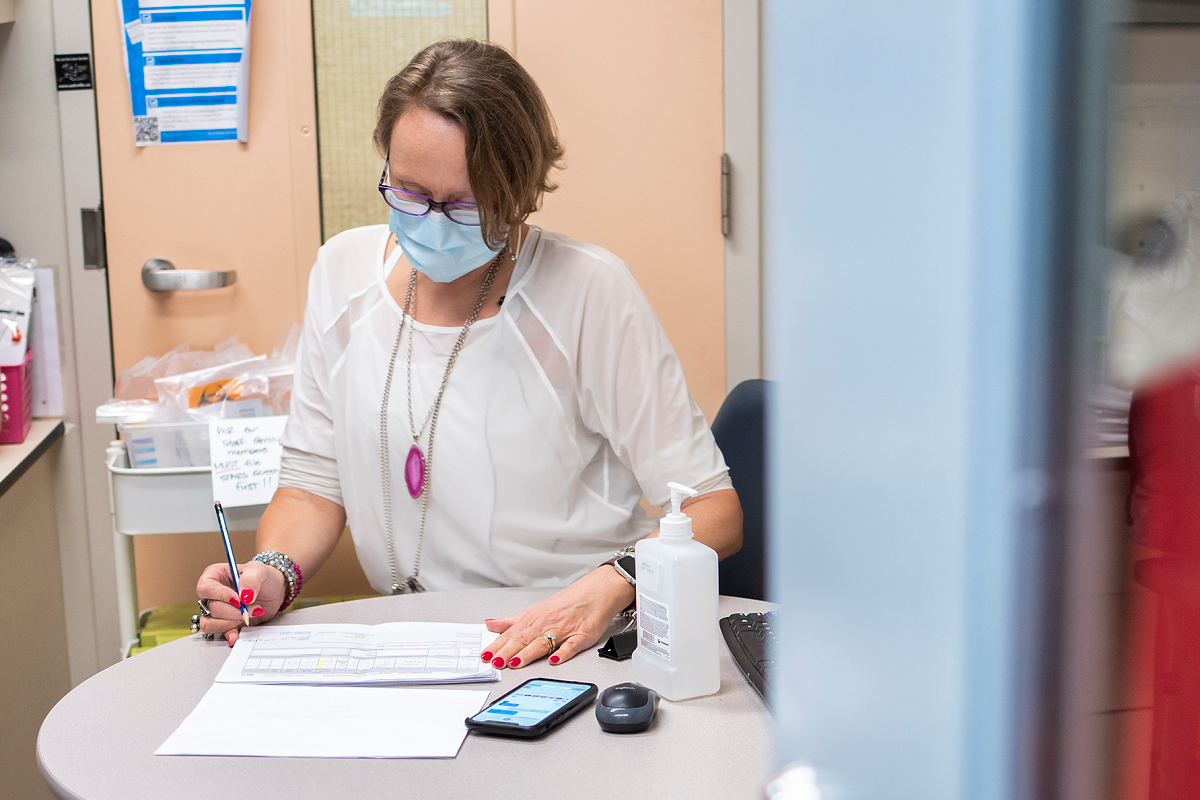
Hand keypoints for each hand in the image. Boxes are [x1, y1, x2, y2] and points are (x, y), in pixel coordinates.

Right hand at [195, 560, 286, 645]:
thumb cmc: (264, 577)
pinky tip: (238, 635)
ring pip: (210, 624)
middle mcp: (212, 594)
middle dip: (234, 610)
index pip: (205, 587)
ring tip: (247, 615)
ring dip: (231, 622)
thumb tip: (243, 595)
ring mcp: (217, 611)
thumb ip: (251, 579)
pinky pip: (219, 634)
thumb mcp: (260, 570)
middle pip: (211, 608)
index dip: (220, 595)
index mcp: (214, 575)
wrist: (275, 592)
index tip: (238, 599)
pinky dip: (229, 635)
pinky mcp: (226, 624)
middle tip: (252, 606)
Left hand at [482, 567, 633, 668]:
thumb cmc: (566, 603)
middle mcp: (547, 623)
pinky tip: (554, 660)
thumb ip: (512, 620)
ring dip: (528, 653)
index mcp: (534, 618)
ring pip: (543, 643)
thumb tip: (490, 624)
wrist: (596, 592)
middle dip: (508, 651)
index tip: (486, 655)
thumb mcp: (535, 609)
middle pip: (524, 639)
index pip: (512, 633)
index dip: (498, 645)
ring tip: (515, 663)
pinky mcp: (582, 635)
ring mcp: (565, 630)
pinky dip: (564, 653)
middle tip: (495, 662)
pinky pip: (572, 646)